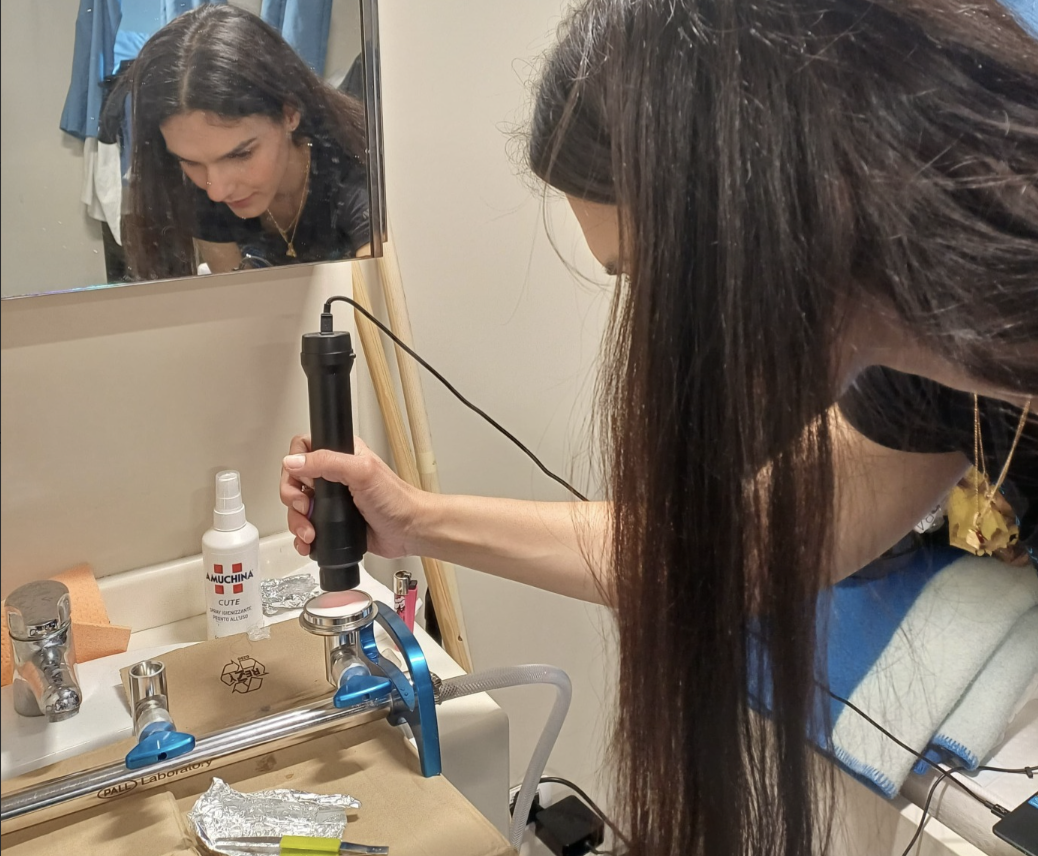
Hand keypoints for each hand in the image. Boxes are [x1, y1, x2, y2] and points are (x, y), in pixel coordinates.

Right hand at [280, 436, 425, 558]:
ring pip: (297, 507)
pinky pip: (307, 526)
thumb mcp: (361, 472)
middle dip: (293, 498)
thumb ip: (327, 462)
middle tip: (305, 508)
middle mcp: (334, 475)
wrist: (410, 530)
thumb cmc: (397, 500)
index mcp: (341, 455)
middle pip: (294, 480)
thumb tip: (293, 461)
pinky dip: (302, 537)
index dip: (295, 463)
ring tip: (310, 532)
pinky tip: (308, 542)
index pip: (303, 448)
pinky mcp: (332, 522)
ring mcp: (332, 500)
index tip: (304, 481)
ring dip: (297, 521)